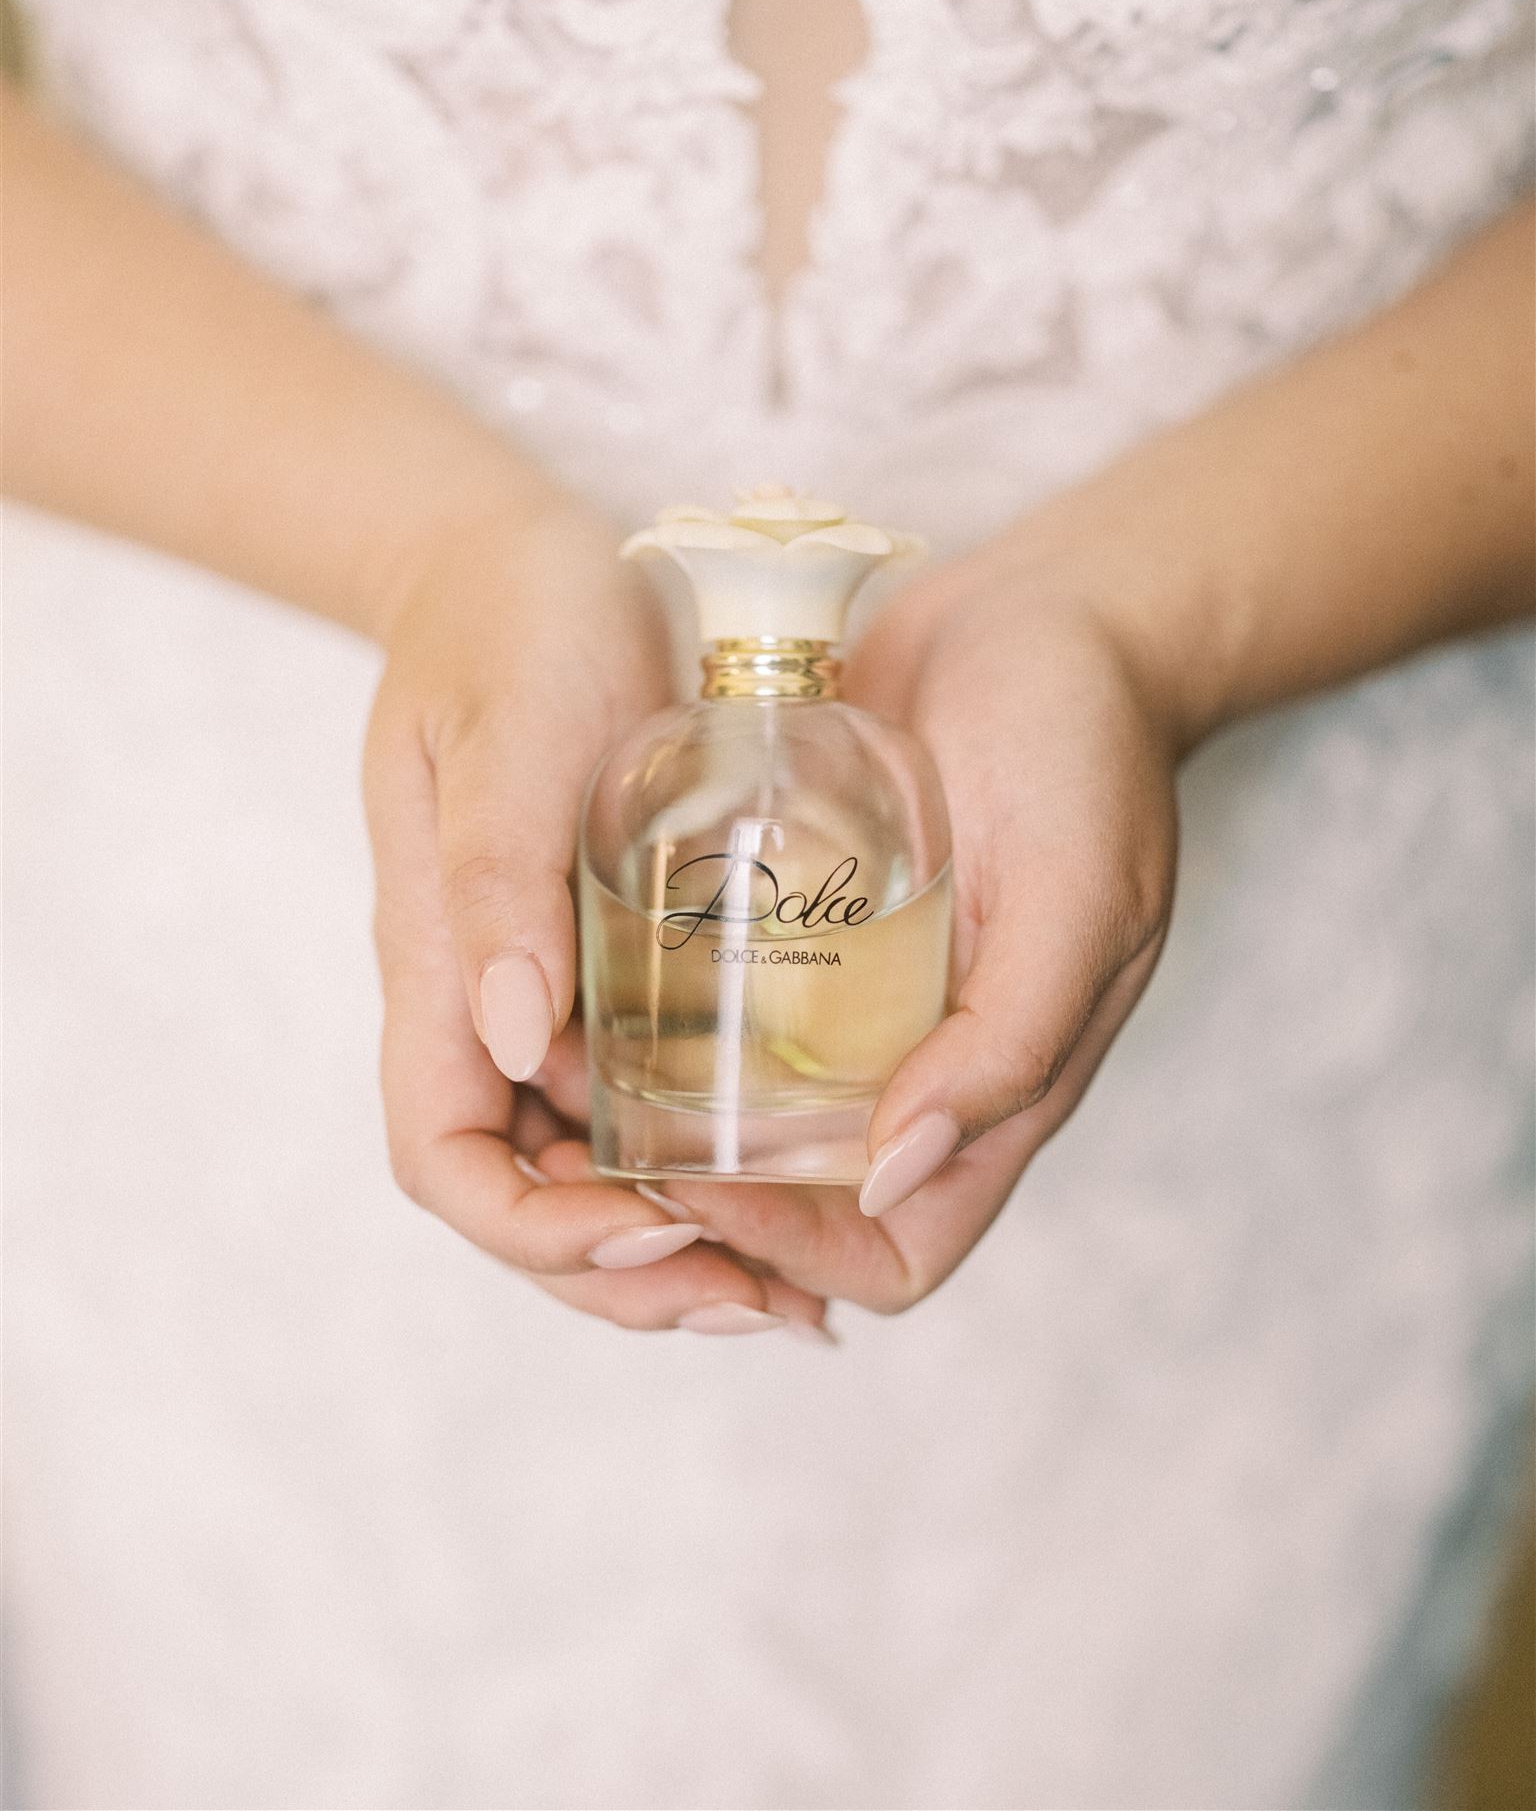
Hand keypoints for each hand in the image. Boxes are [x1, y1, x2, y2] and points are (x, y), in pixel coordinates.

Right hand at [363, 490, 833, 1336]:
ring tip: (798, 1279)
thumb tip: (519, 1040)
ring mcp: (544, 982)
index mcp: (438, 967)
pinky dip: (703, 1147)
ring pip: (589, 1160)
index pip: (452, 1161)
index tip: (662, 1232)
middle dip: (634, 1275)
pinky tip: (796, 1161)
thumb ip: (496, 878)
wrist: (523, 557)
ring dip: (681, 1235)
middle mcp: (486, 1000)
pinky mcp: (605, 950)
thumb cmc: (506, 626)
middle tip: (768, 1304)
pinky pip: (640, 1085)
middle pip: (528, 1194)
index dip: (542, 1233)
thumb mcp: (505, 733)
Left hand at [639, 528, 1182, 1314]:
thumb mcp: (1078, 892)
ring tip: (561, 1080)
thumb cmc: (1085, 747)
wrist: (1046, 610)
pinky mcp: (803, 915)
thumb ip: (1012, 1040)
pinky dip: (657, 1013)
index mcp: (995, 1092)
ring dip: (656, 1120)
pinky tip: (586, 981)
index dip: (793, 1250)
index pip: (890, 1251)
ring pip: (743, 1113)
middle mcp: (913, 1064)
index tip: (695, 1181)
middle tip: (591, 1146)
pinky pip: (724, 998)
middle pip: (796, 1203)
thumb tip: (894, 1174)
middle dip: (696, 1205)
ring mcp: (853, 992)